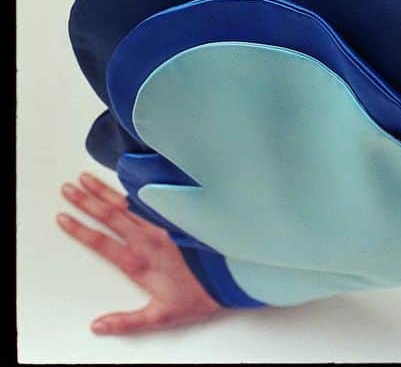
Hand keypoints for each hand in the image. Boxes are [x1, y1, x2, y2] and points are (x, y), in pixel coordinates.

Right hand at [57, 172, 223, 334]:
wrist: (235, 276)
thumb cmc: (201, 294)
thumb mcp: (163, 315)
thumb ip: (128, 321)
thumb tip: (99, 325)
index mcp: (140, 262)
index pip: (102, 243)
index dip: (80, 230)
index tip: (62, 217)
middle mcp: (150, 239)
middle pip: (111, 216)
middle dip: (86, 201)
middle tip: (68, 187)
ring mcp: (165, 226)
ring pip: (129, 204)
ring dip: (106, 190)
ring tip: (88, 178)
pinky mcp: (179, 219)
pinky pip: (152, 200)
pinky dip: (137, 188)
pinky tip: (128, 179)